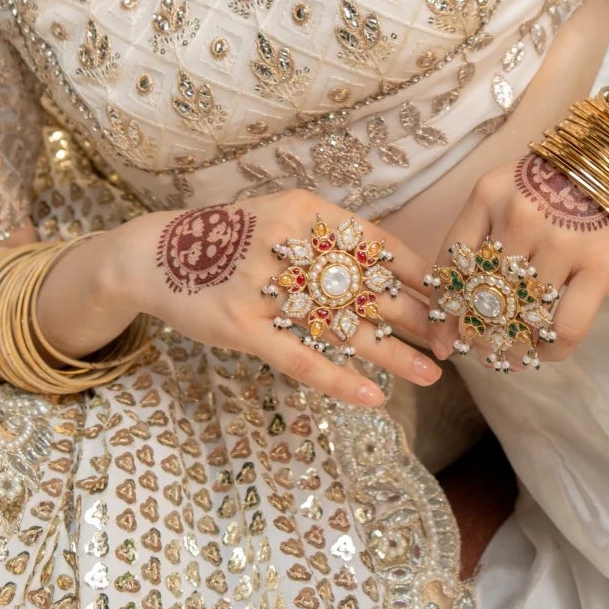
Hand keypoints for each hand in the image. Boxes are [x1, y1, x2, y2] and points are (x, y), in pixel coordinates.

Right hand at [116, 190, 442, 407]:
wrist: (155, 255)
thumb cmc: (228, 240)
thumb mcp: (280, 220)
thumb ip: (327, 241)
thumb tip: (391, 272)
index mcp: (305, 212)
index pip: (377, 243)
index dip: (418, 273)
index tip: (451, 295)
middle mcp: (289, 244)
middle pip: (368, 286)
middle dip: (416, 316)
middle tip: (453, 338)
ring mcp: (263, 288)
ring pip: (343, 326)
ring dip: (392, 353)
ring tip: (432, 373)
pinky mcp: (243, 327)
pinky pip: (300, 359)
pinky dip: (338, 379)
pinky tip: (373, 397)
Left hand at [429, 151, 608, 368]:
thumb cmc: (561, 177)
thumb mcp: (512, 187)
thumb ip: (485, 231)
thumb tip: (460, 301)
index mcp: (488, 195)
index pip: (451, 265)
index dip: (444, 311)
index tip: (444, 338)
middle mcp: (519, 217)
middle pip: (483, 296)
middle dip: (477, 334)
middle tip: (482, 350)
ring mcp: (561, 241)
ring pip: (522, 317)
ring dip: (512, 346)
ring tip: (511, 355)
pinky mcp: (600, 264)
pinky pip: (565, 327)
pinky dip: (549, 349)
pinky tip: (545, 350)